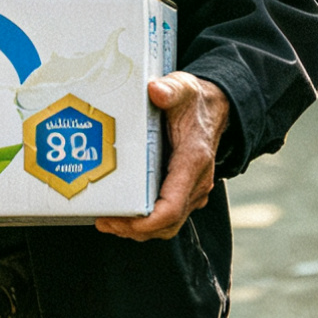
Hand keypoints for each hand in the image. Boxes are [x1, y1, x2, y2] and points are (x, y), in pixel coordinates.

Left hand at [97, 73, 228, 241]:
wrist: (214, 108)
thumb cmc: (195, 101)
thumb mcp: (184, 88)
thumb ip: (171, 89)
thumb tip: (155, 90)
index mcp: (193, 162)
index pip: (172, 207)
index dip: (146, 222)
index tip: (118, 220)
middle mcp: (196, 182)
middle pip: (167, 224)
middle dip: (134, 230)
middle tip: (103, 221)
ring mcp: (192, 191)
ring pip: (167, 225)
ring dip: (137, 230)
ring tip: (107, 222)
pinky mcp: (184, 192)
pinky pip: (166, 217)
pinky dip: (144, 221)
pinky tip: (121, 214)